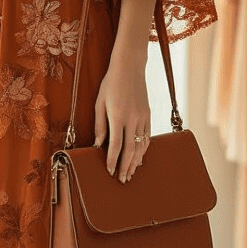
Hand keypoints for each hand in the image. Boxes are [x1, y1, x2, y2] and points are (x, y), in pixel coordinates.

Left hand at [94, 56, 149, 181]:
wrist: (130, 67)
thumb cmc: (111, 84)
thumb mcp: (99, 103)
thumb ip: (99, 125)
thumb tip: (98, 145)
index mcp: (118, 116)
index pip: (116, 145)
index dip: (113, 161)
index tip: (110, 171)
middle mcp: (132, 119)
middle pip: (130, 150)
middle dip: (125, 167)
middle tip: (122, 180)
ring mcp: (143, 117)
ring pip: (141, 146)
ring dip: (136, 161)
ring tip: (131, 173)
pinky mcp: (148, 115)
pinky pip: (147, 137)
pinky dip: (144, 149)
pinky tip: (139, 157)